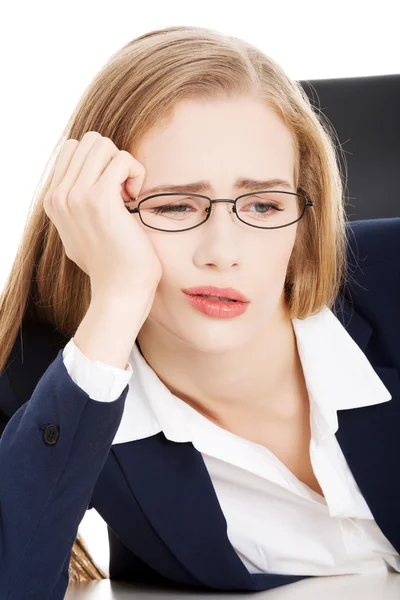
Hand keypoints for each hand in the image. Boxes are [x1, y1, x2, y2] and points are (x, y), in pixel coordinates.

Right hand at [43, 131, 161, 297]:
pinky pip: (122, 158)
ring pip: (103, 144)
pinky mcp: (100, 198)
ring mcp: (76, 195)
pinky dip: (136, 172)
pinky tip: (135, 198)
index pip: (73, 148)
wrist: (120, 289)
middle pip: (89, 141)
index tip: (112, 191)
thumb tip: (85, 178)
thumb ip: (77, 204)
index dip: (99, 162)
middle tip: (123, 191)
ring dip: (124, 164)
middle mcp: (59, 195)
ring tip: (129, 194)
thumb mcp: (82, 230)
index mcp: (53, 200)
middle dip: (112, 159)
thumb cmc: (111, 263)